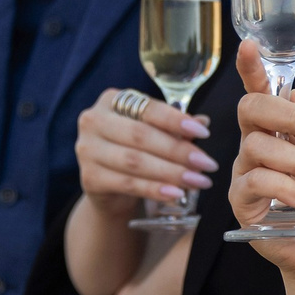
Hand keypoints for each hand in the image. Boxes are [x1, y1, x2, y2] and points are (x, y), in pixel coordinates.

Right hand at [75, 87, 214, 216]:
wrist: (110, 186)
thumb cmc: (137, 149)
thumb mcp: (155, 133)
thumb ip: (176, 126)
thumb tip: (202, 123)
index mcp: (113, 100)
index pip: (148, 108)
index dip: (176, 120)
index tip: (204, 133)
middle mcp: (94, 121)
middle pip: (141, 135)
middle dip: (178, 150)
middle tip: (207, 164)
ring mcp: (87, 150)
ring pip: (135, 161)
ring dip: (172, 172)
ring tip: (199, 181)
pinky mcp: (89, 178)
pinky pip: (128, 184)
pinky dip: (155, 190)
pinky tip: (177, 194)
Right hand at [229, 39, 294, 276]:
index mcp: (283, 129)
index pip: (261, 92)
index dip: (251, 68)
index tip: (248, 46)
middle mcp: (259, 145)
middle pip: (250, 109)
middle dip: (283, 115)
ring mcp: (247, 172)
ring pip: (256, 145)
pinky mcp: (242, 201)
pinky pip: (256, 180)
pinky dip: (286, 186)